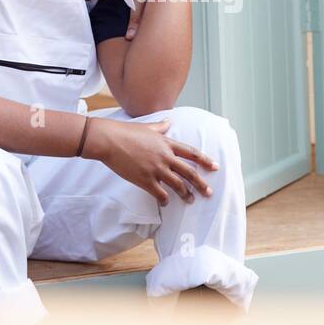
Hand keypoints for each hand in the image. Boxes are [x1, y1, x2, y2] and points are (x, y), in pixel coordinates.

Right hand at [83, 117, 217, 205]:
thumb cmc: (126, 132)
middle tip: (209, 192)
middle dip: (201, 183)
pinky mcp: (144, 179)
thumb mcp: (147, 127)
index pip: (192, 153)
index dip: (205, 161)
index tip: (215, 167)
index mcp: (167, 143)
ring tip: (191, 200)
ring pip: (177, 185)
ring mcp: (155, 169)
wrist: (109, 140)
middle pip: (189, 172)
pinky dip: (165, 199)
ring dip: (186, 194)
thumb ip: (161, 126)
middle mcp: (165, 157)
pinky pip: (160, 193)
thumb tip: (168, 121)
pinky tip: (166, 203)